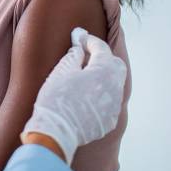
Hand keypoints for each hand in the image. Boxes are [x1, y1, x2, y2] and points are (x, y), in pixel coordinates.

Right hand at [21, 28, 126, 163]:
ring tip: (84, 74)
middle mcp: (115, 88)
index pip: (101, 47)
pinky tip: (85, 95)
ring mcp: (114, 106)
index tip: (78, 36)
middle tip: (85, 54)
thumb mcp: (62, 71)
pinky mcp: (109, 120)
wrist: (55, 134)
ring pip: (114, 84)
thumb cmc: (56, 99)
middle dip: (102, 56)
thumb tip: (79, 46)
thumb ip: (74, 55)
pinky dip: (100, 94)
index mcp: (105, 71)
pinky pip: (109, 101)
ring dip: (102, 76)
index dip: (89, 40)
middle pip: (115, 64)